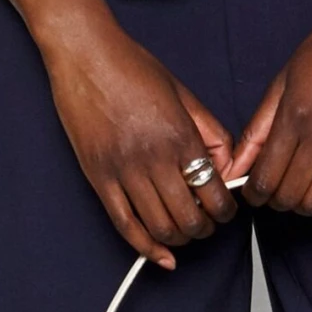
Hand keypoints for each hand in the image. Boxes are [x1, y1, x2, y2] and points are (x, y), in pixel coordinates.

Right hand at [41, 17, 238, 268]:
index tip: (225, 208)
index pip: (214, 192)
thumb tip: (225, 166)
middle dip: (205, 228)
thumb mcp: (183, 93)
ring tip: (185, 231)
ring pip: (160, 228)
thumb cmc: (133, 67)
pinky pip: (125, 225)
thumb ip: (209, 131)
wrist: (85, 55)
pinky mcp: (98, 177)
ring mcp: (123, 170)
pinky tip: (160, 256)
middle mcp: (153, 158)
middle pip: (189, 218)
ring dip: (179, 239)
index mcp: (179, 135)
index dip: (226, 210)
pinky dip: (146, 248)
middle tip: (207, 222)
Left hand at [229, 0, 311, 221]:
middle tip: (272, 189)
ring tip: (296, 189)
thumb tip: (236, 166)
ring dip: (300, 206)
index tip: (251, 190)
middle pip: (289, 196)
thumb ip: (258, 129)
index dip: (252, 193)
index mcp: (296, 114)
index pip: (266, 177)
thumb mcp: (282, 82)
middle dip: (273, 201)